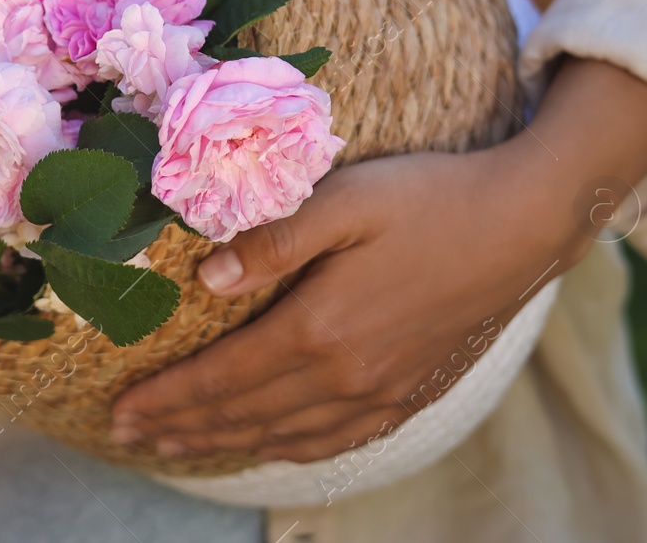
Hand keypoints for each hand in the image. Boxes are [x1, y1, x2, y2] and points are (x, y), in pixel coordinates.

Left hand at [110, 58, 646, 462]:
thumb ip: (273, 240)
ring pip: (285, 435)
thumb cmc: (430, 197)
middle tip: (126, 436)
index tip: (119, 410)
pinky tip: (269, 446)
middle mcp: (347, 376)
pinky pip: (337, 440)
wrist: (527, 224)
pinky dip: (290, 449)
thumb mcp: (345, 199)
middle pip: (244, 414)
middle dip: (179, 427)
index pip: (223, 377)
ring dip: (224, 442)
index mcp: (320, 329)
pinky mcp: (411, 393)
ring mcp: (382, 393)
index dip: (167, 397)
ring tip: (177, 447)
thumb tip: (205, 278)